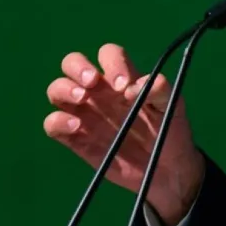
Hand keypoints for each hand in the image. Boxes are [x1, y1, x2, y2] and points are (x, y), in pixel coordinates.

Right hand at [44, 43, 204, 225]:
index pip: (108, 54)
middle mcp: (98, 91)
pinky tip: (77, 127)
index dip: (113, 63)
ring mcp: (85, 114)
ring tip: (82, 100)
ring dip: (64, 89)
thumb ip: (160, 90)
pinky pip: (53, 124)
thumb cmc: (169, 131)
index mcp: (122, 79)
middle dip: (77, 67)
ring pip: (57, 89)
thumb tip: (133, 87)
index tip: (124, 86)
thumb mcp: (173, 107)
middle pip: (72, 63)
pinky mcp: (75, 138)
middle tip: (92, 83)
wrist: (166, 170)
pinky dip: (58, 121)